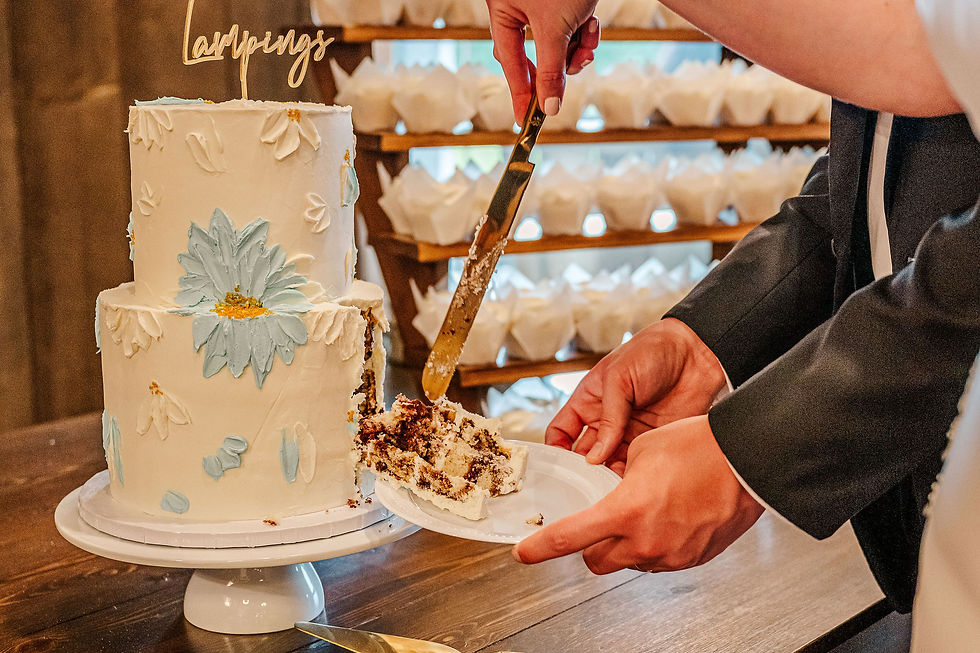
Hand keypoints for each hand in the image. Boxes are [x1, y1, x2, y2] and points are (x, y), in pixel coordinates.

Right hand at [487, 0, 600, 119]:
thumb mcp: (554, 29)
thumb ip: (550, 70)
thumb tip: (549, 107)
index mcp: (503, 10)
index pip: (509, 61)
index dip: (519, 93)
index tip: (524, 120)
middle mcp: (518, 8)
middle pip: (535, 55)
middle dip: (557, 67)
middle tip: (560, 91)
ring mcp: (542, 5)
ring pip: (558, 44)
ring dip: (577, 49)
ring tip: (587, 45)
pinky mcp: (563, 3)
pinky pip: (572, 28)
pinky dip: (584, 32)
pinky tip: (591, 24)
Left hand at [514, 415, 764, 572]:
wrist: (749, 461)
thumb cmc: (700, 447)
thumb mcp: (643, 450)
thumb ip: (618, 476)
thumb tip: (612, 487)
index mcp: (626, 510)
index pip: (570, 537)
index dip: (541, 548)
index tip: (524, 553)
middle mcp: (645, 540)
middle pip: (596, 561)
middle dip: (590, 545)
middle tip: (597, 522)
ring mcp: (670, 555)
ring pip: (629, 562)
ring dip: (624, 544)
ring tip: (646, 511)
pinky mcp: (691, 560)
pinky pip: (659, 560)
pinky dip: (653, 545)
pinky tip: (668, 518)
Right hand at [547, 318, 725, 474]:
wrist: (696, 355)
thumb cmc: (652, 352)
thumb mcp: (619, 378)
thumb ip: (608, 418)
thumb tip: (595, 455)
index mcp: (588, 401)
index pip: (561, 431)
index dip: (555, 449)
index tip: (556, 467)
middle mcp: (605, 421)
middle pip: (583, 454)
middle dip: (581, 471)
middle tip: (584, 487)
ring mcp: (628, 434)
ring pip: (608, 465)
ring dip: (606, 477)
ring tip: (606, 489)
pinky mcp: (651, 443)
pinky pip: (635, 466)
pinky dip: (630, 478)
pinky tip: (629, 484)